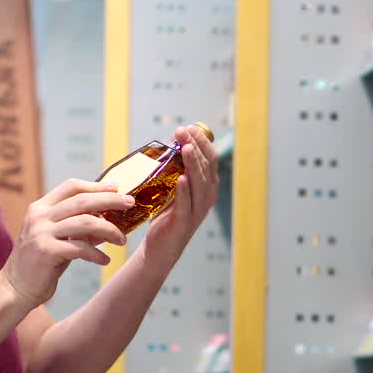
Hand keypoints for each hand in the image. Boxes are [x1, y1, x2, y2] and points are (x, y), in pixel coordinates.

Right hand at [0, 179, 133, 306]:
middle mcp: (39, 216)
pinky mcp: (46, 252)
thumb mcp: (58, 239)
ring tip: (122, 240)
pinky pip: (80, 248)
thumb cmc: (41, 263)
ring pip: (85, 223)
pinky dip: (97, 254)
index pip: (71, 187)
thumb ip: (77, 227)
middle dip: (110, 200)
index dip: (96, 185)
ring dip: (109, 230)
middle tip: (130, 204)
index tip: (117, 187)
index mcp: (41, 207)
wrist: (15, 289)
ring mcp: (41, 233)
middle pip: (82, 200)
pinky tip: (105, 260)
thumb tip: (108, 220)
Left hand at [144, 126, 220, 254]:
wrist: (162, 246)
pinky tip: (181, 180)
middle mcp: (207, 195)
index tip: (187, 127)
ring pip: (199, 183)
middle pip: (206, 166)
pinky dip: (184, 192)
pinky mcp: (184, 222)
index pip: (210, 157)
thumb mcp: (175, 187)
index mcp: (208, 185)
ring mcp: (197, 210)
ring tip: (186, 149)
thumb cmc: (168, 213)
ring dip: (192, 164)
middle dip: (195, 146)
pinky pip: (185, 205)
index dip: (201, 140)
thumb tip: (172, 142)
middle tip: (181, 131)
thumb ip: (177, 168)